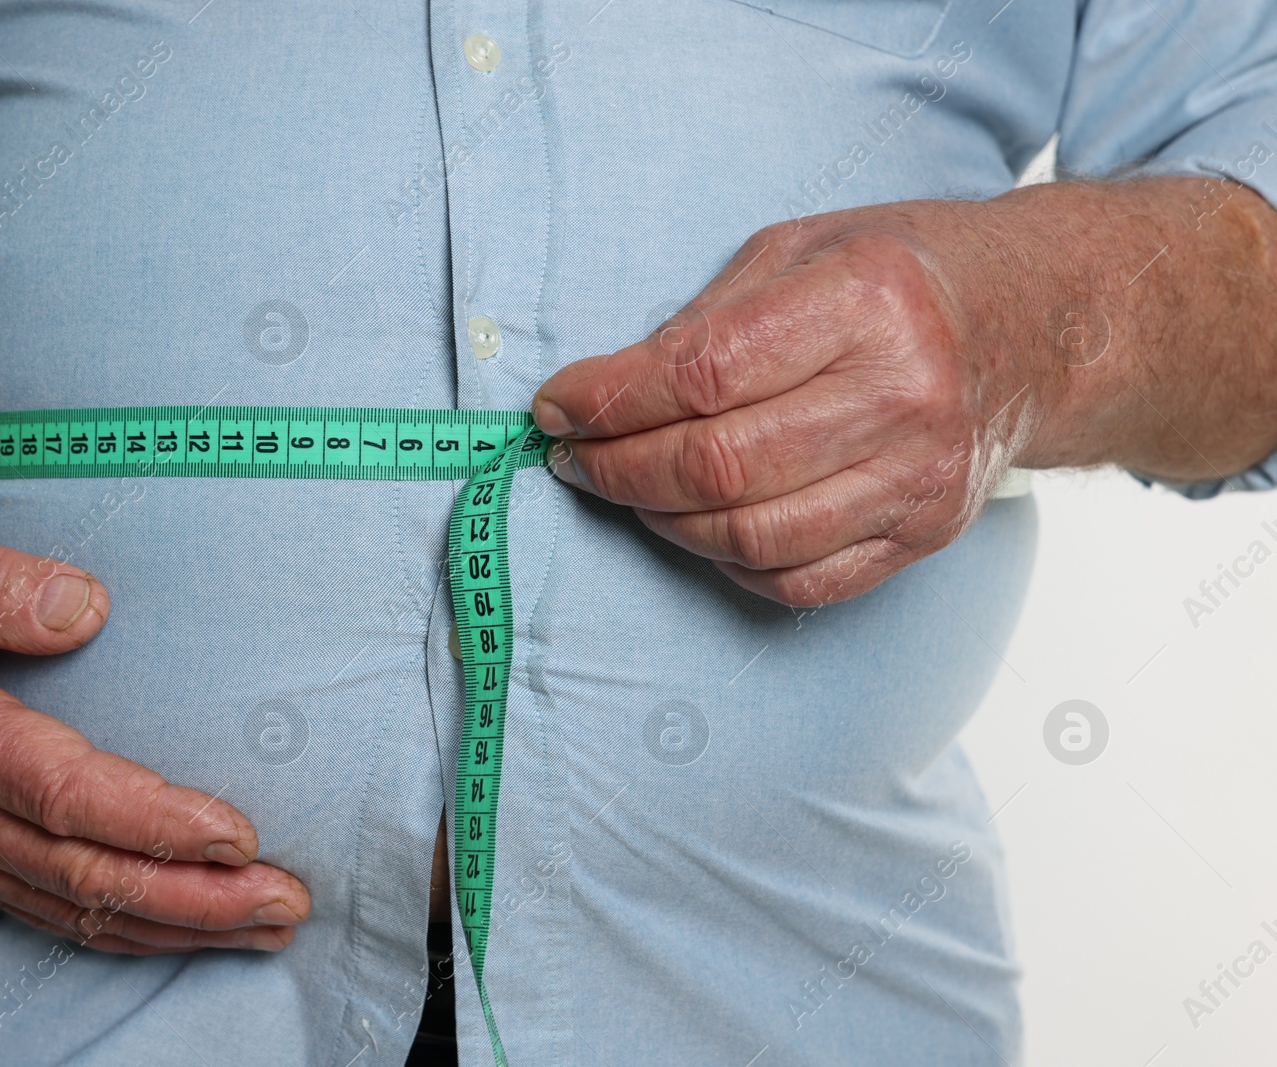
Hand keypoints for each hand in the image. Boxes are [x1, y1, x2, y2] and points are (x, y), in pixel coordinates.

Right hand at [0, 509, 310, 953]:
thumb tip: (88, 608)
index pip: (65, 794)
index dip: (155, 822)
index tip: (238, 835)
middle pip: (85, 874)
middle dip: (195, 898)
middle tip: (287, 900)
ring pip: (76, 909)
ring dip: (177, 926)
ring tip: (267, 926)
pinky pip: (52, 909)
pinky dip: (128, 928)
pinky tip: (190, 928)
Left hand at [530, 199, 1050, 607]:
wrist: (1034, 328)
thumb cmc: (902, 277)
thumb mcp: (802, 248)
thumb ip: (705, 319)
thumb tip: (604, 394)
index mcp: (864, 302)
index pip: (701, 373)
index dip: (608, 400)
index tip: (555, 407)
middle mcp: (901, 395)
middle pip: (717, 466)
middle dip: (616, 469)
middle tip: (573, 457)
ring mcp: (918, 476)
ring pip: (750, 536)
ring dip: (660, 520)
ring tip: (626, 487)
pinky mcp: (924, 533)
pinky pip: (800, 580)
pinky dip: (728, 562)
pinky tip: (698, 524)